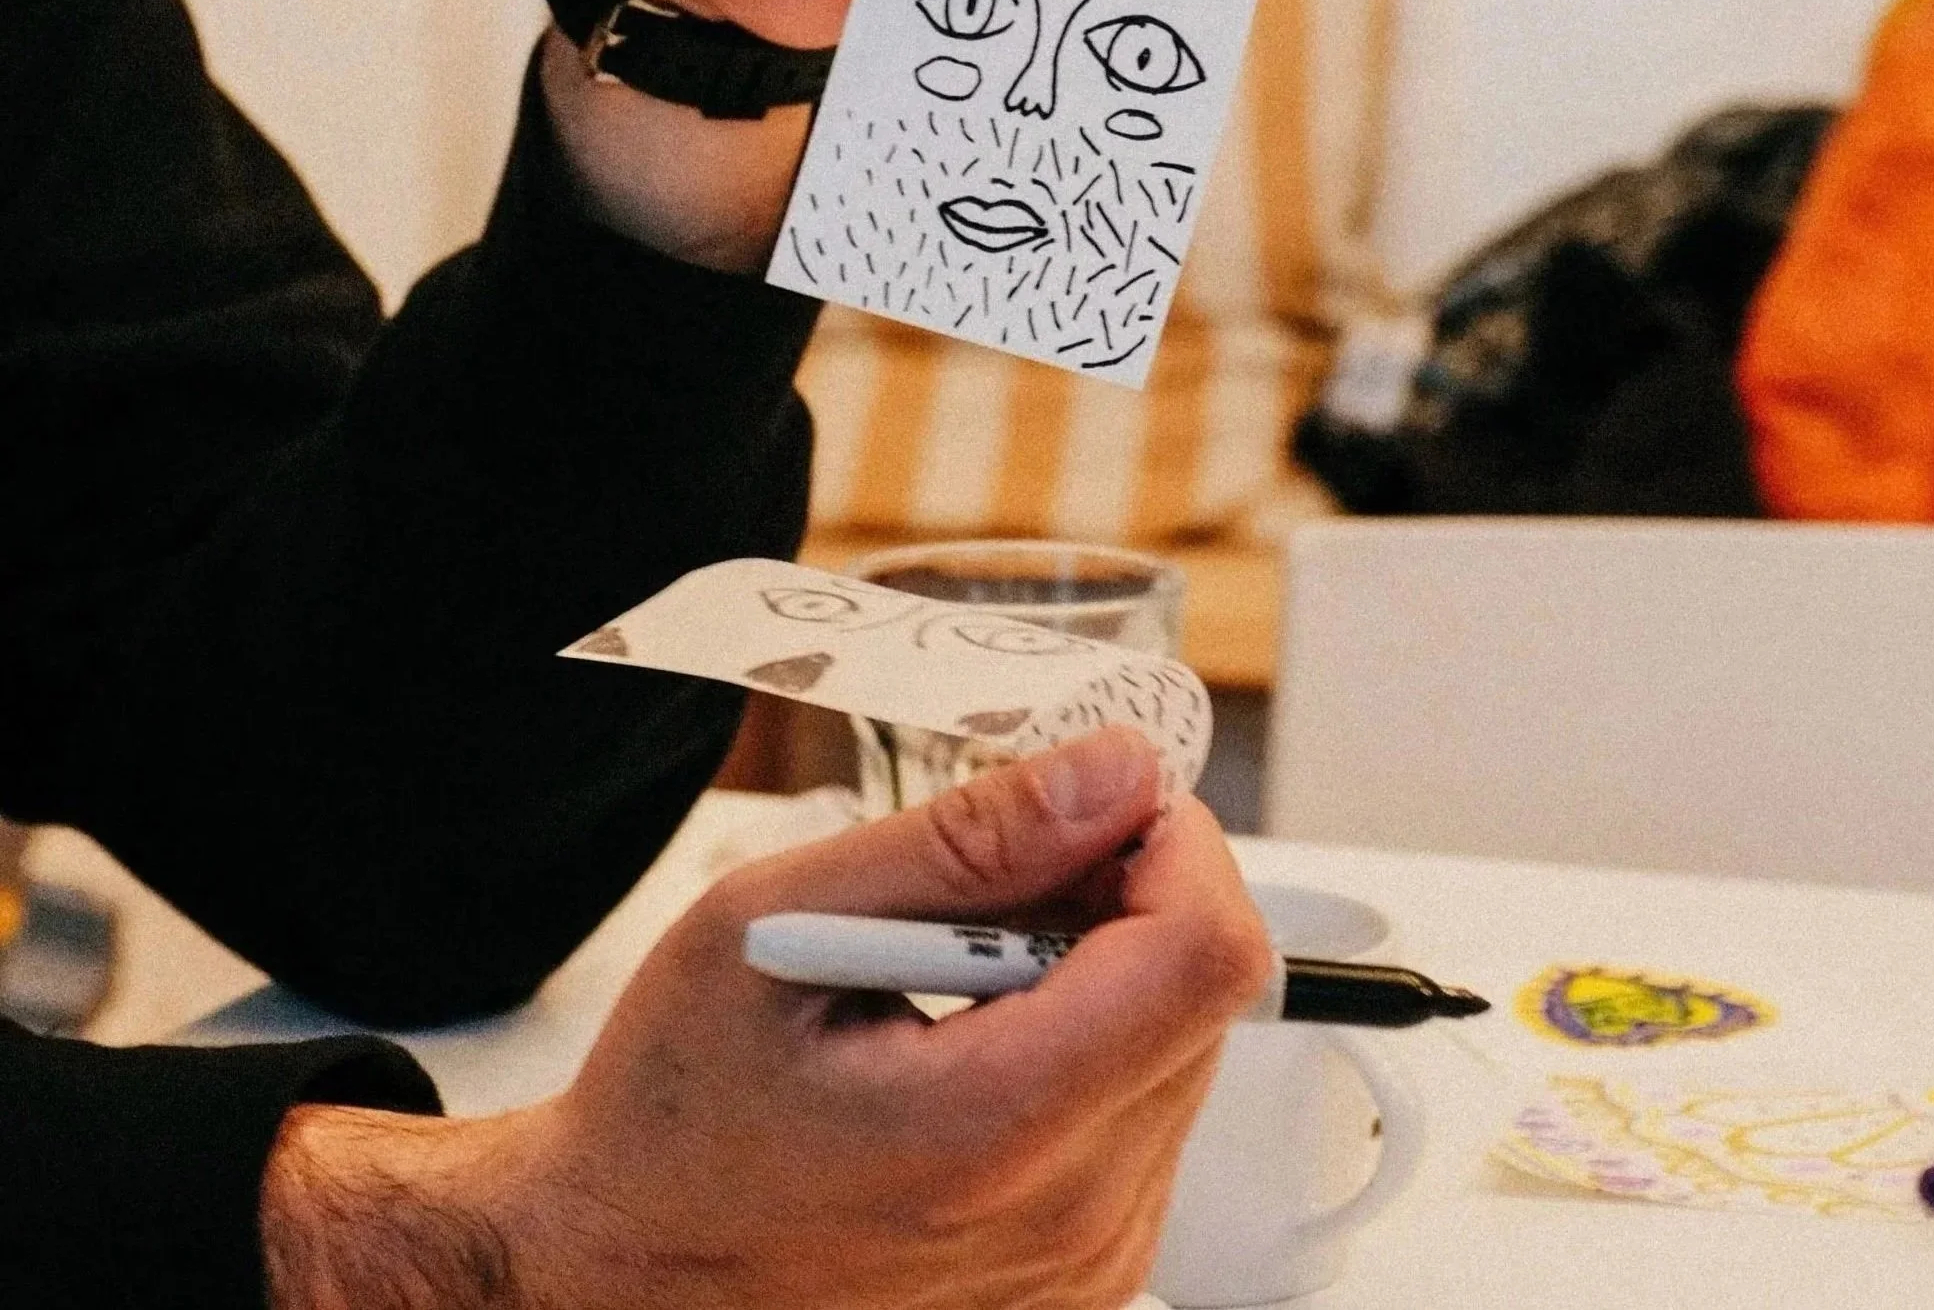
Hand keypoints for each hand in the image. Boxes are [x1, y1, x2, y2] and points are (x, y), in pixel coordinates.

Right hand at [261, 729, 1271, 1309]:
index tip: (1097, 807)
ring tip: (967, 975)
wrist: (627, 1271)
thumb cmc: (676, 1109)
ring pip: (1190, 1047)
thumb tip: (1118, 772)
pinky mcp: (1091, 1274)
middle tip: (1000, 880)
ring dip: (1111, 973)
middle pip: (1208, 993)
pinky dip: (1095, 1048)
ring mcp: (1088, 1264)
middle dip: (1132, 896)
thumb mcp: (777, 923)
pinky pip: (1154, 1114)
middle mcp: (1068, 1219)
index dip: (1174, 846)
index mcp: (990, 1130)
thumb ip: (966, 840)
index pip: (1202, 955)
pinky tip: (982, 1045)